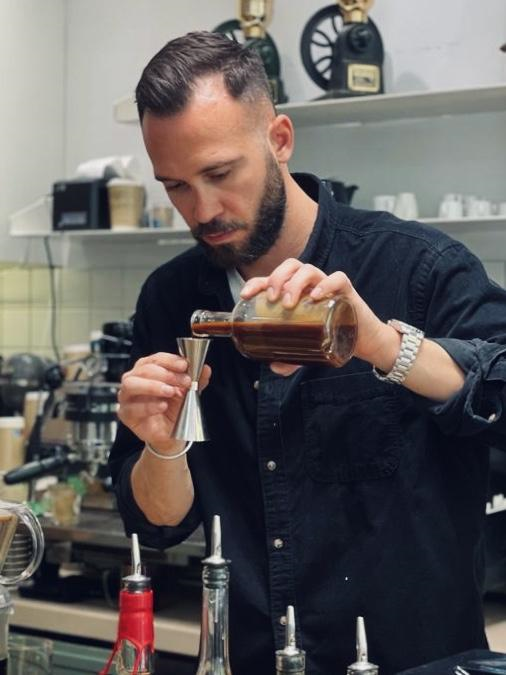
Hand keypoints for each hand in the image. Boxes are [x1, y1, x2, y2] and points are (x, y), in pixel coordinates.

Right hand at [118, 352, 211, 450]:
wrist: (172, 433)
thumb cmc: (174, 408)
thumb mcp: (188, 392)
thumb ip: (196, 380)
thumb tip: (205, 368)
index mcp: (147, 369)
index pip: (155, 358)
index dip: (170, 360)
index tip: (185, 365)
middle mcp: (134, 379)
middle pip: (144, 369)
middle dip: (166, 374)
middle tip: (184, 381)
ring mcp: (127, 396)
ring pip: (131, 384)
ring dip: (154, 386)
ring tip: (171, 392)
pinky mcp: (125, 414)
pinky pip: (132, 407)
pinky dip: (149, 406)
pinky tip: (162, 406)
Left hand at [241, 259, 396, 368]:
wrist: (363, 341)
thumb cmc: (331, 338)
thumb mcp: (307, 351)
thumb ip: (290, 359)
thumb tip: (273, 366)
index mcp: (296, 292)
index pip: (272, 278)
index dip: (256, 282)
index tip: (244, 296)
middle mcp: (310, 284)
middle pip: (290, 266)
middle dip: (276, 278)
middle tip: (272, 300)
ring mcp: (328, 284)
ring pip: (308, 270)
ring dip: (295, 282)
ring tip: (289, 302)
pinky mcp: (346, 291)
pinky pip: (337, 278)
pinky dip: (326, 283)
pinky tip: (316, 295)